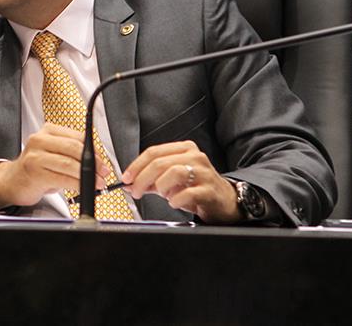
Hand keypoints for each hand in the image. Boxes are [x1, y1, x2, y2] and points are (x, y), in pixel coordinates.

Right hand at [0, 124, 106, 211]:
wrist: (11, 181)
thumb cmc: (36, 168)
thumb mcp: (53, 154)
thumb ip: (72, 152)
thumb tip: (99, 160)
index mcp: (48, 130)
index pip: (78, 137)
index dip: (95, 150)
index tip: (103, 162)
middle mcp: (39, 140)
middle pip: (74, 148)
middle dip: (94, 163)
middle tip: (103, 173)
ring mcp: (35, 156)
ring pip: (69, 164)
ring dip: (87, 176)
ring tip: (97, 183)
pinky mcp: (35, 173)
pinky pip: (62, 178)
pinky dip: (76, 184)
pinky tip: (81, 188)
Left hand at [120, 140, 239, 222]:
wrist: (225, 201)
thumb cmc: (197, 188)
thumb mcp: (172, 181)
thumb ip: (151, 180)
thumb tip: (130, 184)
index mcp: (184, 149)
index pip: (154, 152)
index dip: (136, 166)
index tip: (126, 178)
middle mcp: (195, 157)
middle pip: (160, 163)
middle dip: (142, 179)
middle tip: (136, 191)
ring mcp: (204, 172)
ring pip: (174, 172)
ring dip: (161, 187)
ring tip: (163, 195)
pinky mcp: (210, 190)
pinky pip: (188, 193)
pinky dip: (176, 199)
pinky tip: (174, 202)